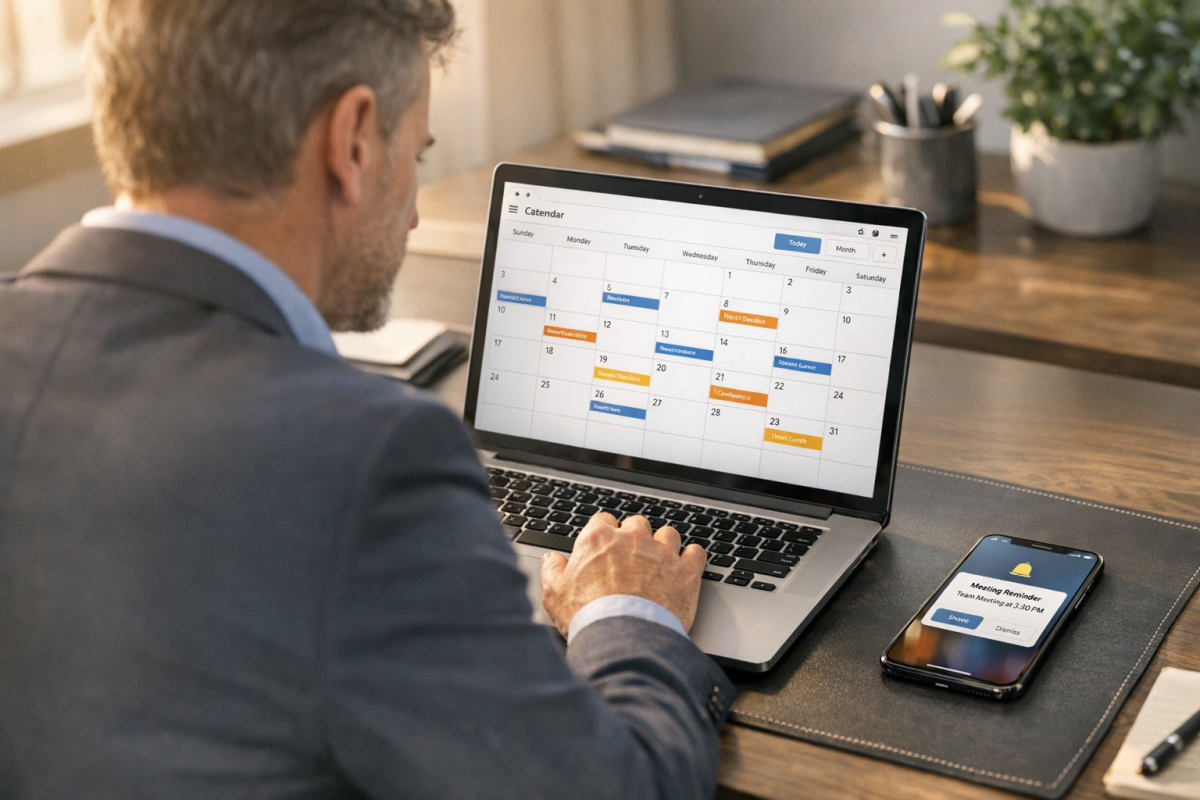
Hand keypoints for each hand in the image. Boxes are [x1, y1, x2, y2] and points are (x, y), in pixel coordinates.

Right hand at [539, 512, 706, 637]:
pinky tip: (686, 567)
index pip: (603, 520)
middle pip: (637, 524)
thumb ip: (552, 571)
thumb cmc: (589, 617)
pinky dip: (692, 558)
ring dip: (665, 545)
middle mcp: (632, 539)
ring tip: (660, 562)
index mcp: (599, 539)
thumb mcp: (555, 594)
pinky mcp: (685, 571)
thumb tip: (552, 560)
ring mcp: (662, 553)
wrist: (624, 639)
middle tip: (632, 558)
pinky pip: (696, 552)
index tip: (606, 545)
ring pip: (668, 534)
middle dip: (635, 537)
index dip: (605, 532)